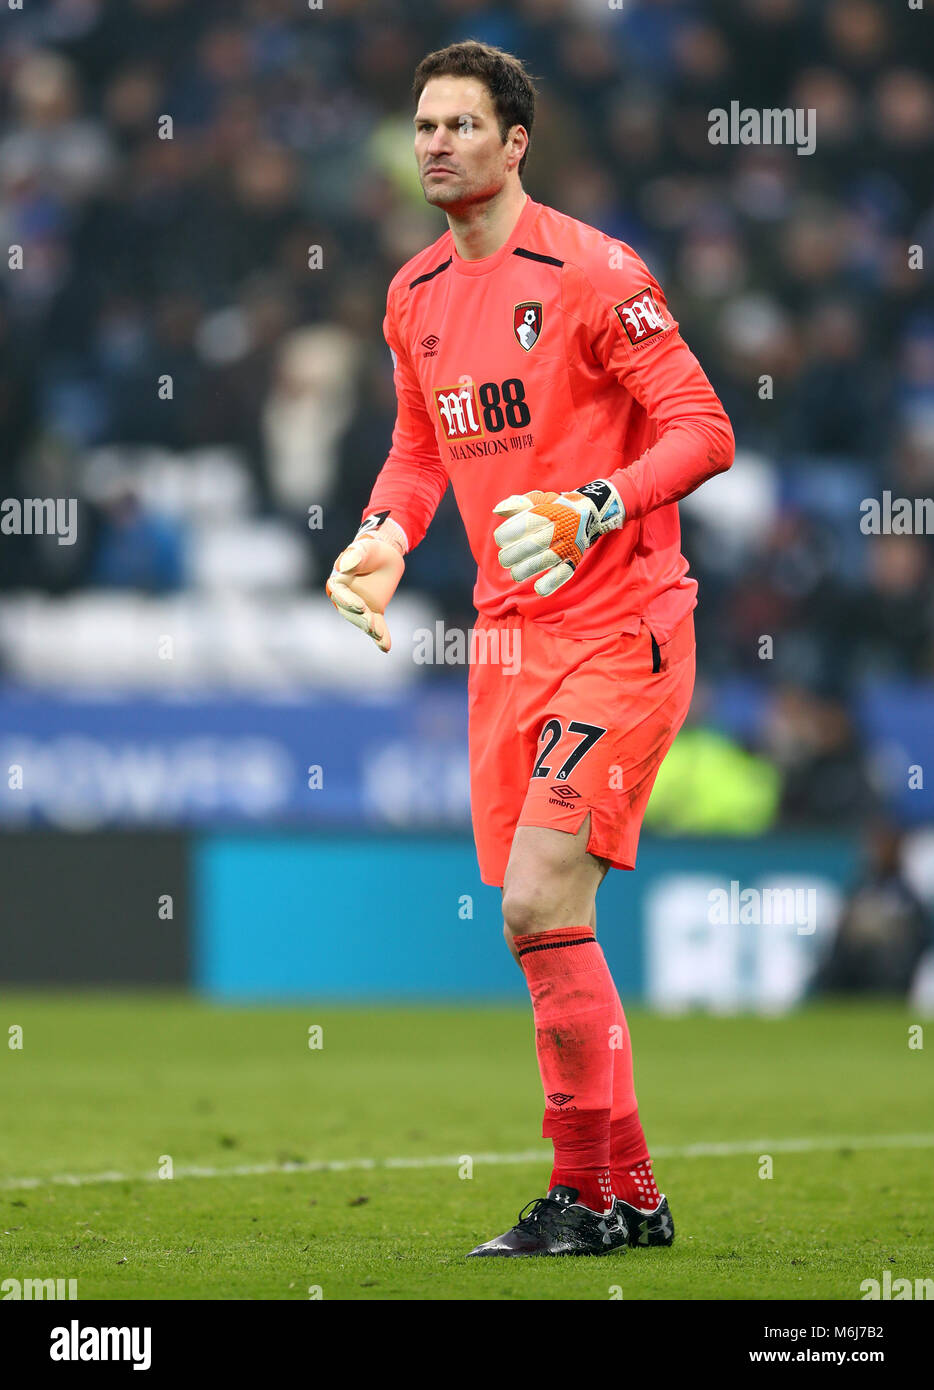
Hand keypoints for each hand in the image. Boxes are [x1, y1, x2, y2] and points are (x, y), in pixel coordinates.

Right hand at [326, 533, 404, 651]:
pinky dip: (381, 637)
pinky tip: (385, 647)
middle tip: (372, 626)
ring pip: (363, 620)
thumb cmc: (372, 550)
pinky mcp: (373, 612)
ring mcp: (360, 607)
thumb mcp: (367, 549)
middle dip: (361, 619)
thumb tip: (343, 566)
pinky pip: (377, 625)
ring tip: (379, 635)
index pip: (340, 594)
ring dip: (371, 628)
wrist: (386, 555)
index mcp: (338, 582)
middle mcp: (346, 598)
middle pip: (350, 612)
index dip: (349, 601)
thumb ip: (356, 555)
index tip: (361, 606)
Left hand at [492, 479, 623, 595]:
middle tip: (504, 559)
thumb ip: (518, 504)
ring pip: (546, 560)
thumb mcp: (539, 500)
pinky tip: (538, 588)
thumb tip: (499, 510)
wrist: (587, 513)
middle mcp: (560, 529)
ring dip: (527, 570)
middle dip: (514, 554)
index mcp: (549, 512)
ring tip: (516, 573)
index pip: (526, 523)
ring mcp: (568, 545)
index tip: (500, 539)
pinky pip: (563, 573)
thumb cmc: (554, 508)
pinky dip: (551, 583)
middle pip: (534, 543)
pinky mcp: (573, 559)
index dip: (509, 532)